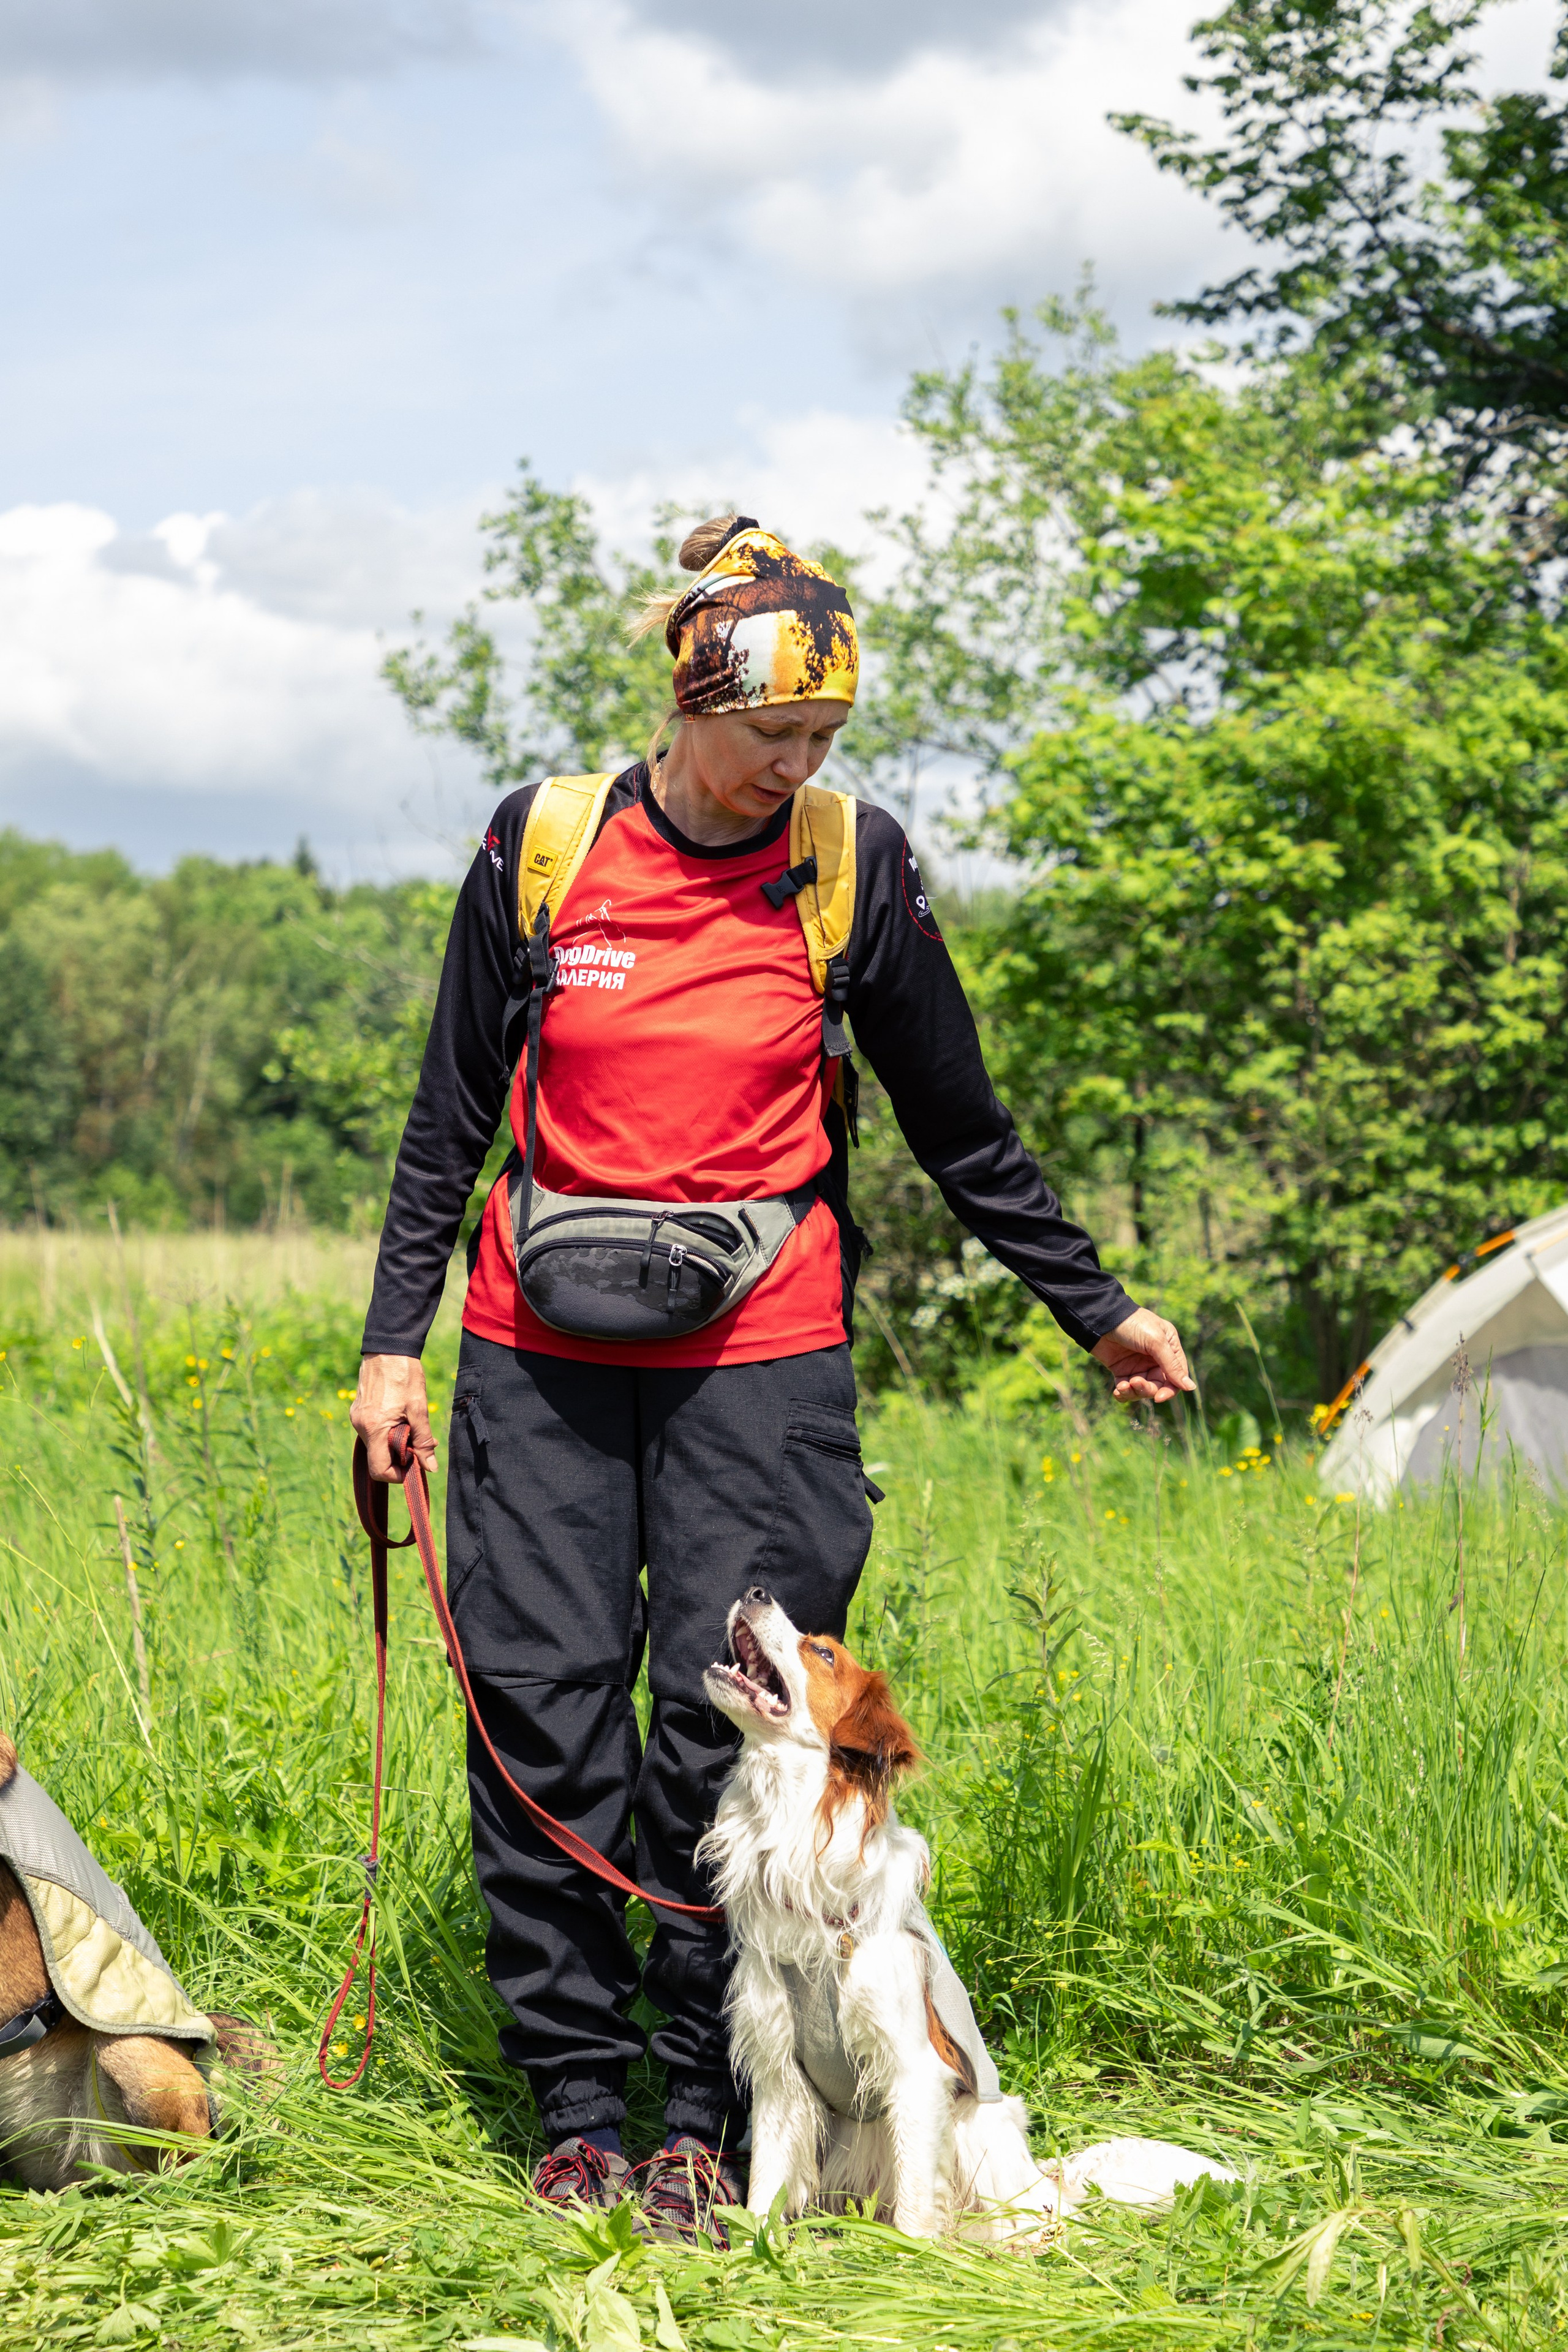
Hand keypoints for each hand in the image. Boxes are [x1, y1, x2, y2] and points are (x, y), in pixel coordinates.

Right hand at [351, 1353, 437, 1481]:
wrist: (388, 1347)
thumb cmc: (405, 1374)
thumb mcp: (419, 1408)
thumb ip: (423, 1440)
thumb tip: (430, 1467)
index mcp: (374, 1427)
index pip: (378, 1469)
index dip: (397, 1474)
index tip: (414, 1465)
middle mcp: (360, 1426)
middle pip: (378, 1458)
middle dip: (400, 1457)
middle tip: (421, 1444)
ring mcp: (357, 1418)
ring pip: (376, 1444)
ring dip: (395, 1443)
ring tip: (413, 1426)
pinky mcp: (358, 1411)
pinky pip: (373, 1431)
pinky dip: (388, 1432)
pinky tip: (402, 1418)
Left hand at [1091, 1309, 1193, 1404]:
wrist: (1100, 1319)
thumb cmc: (1132, 1324)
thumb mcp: (1155, 1342)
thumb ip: (1172, 1365)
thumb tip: (1191, 1388)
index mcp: (1170, 1347)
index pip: (1177, 1375)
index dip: (1170, 1389)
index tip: (1159, 1397)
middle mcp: (1156, 1358)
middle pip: (1159, 1385)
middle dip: (1148, 1389)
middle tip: (1135, 1383)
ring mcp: (1139, 1365)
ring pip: (1143, 1389)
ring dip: (1134, 1392)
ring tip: (1123, 1386)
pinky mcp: (1122, 1370)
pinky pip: (1127, 1389)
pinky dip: (1123, 1393)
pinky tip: (1118, 1391)